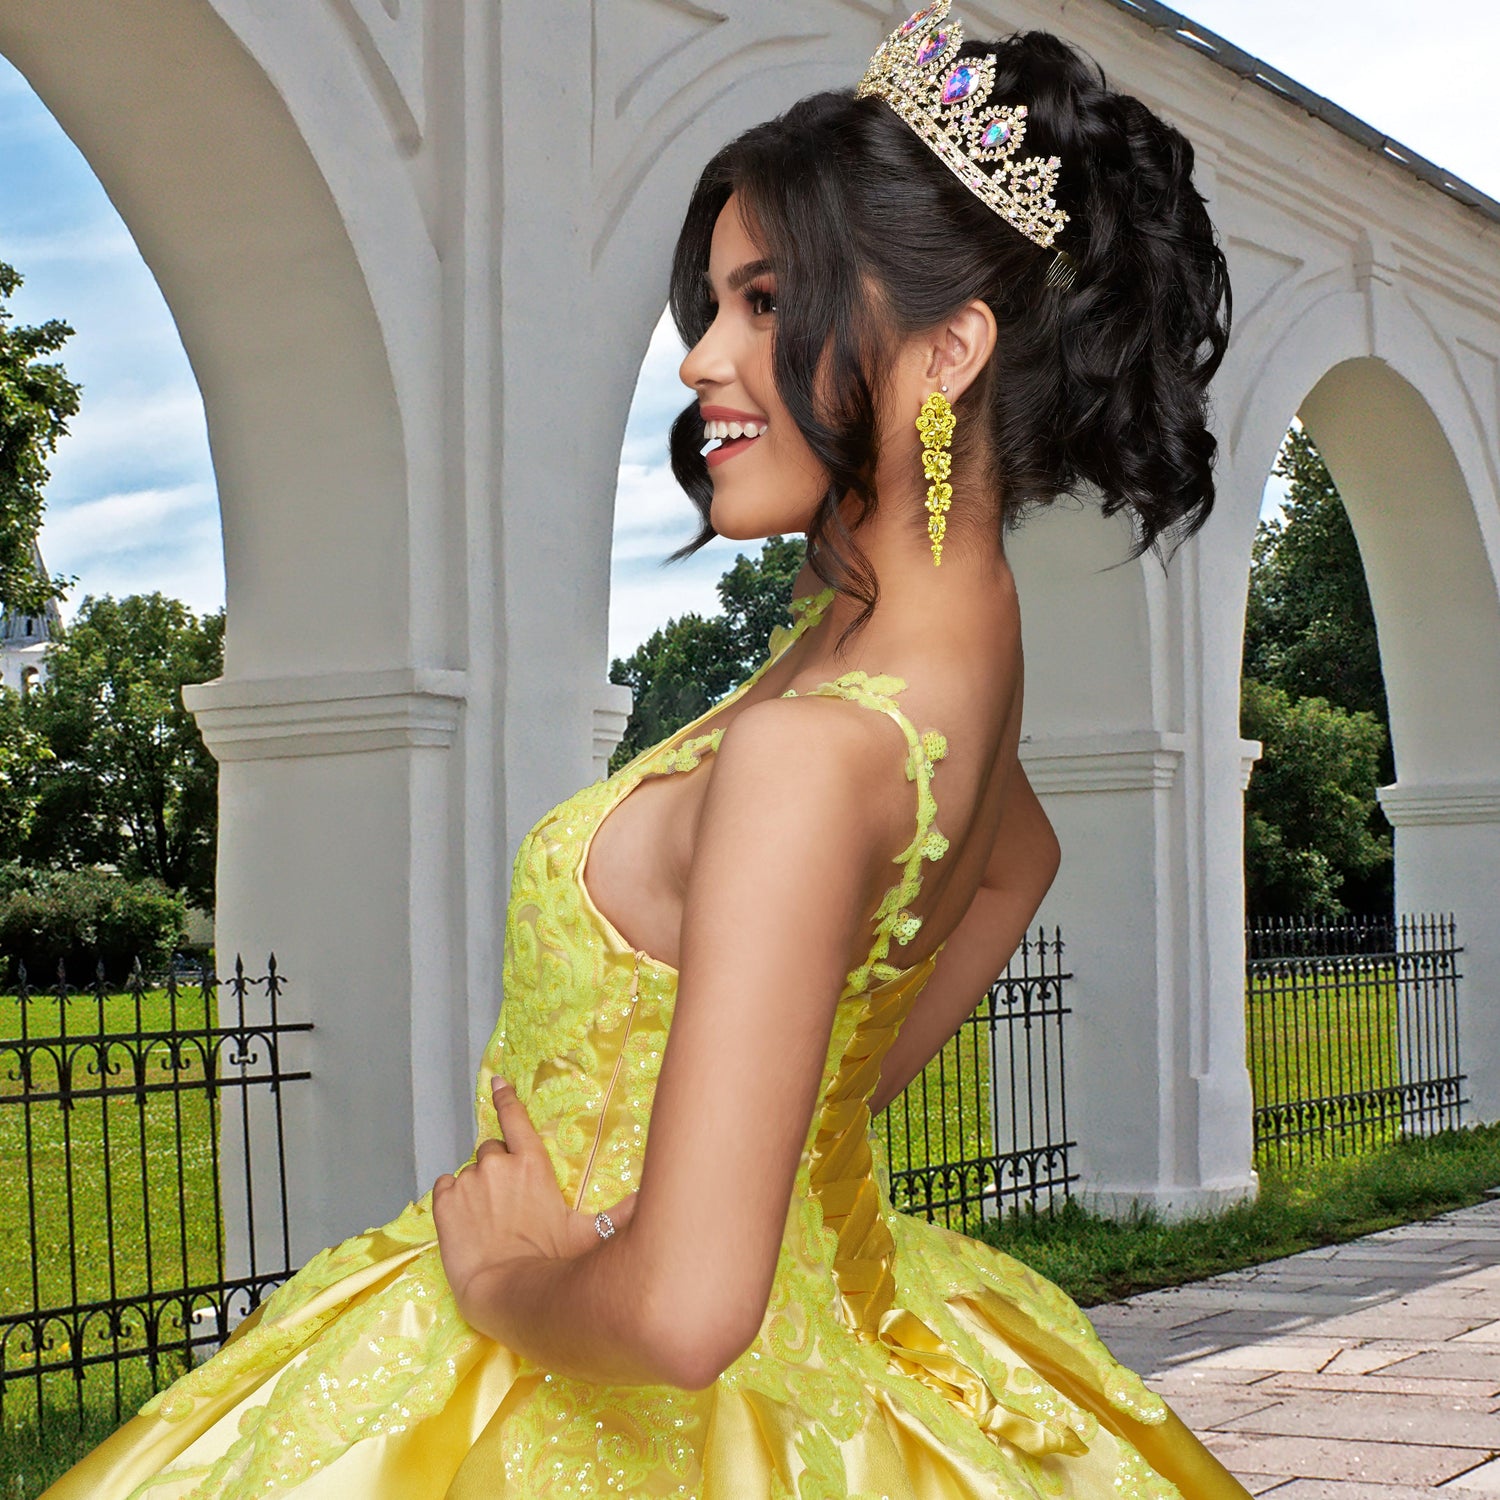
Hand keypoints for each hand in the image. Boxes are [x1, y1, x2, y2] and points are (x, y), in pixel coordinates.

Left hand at [432, 1078, 637, 1334]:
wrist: (502, 1291)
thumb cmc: (549, 1263)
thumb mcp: (588, 1234)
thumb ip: (620, 1212)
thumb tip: (648, 1199)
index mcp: (531, 1164)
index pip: (515, 1118)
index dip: (506, 1098)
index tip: (498, 1083)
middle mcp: (498, 1164)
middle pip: (491, 1151)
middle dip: (497, 1170)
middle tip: (505, 1205)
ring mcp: (468, 1181)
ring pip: (469, 1173)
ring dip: (476, 1189)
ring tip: (486, 1222)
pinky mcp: (443, 1201)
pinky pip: (443, 1188)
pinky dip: (451, 1201)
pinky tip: (464, 1223)